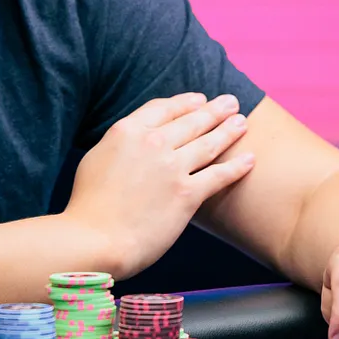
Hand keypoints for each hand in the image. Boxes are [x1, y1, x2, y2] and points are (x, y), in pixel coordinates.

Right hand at [64, 92, 252, 276]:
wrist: (96, 238)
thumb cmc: (88, 206)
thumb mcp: (95, 159)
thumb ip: (119, 144)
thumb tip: (132, 141)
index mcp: (127, 131)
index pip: (163, 109)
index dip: (185, 103)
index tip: (199, 99)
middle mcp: (153, 143)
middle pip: (191, 121)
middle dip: (214, 110)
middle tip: (231, 102)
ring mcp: (172, 167)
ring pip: (209, 143)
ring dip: (229, 130)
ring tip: (242, 122)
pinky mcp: (187, 194)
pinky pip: (219, 175)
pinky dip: (237, 166)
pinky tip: (249, 159)